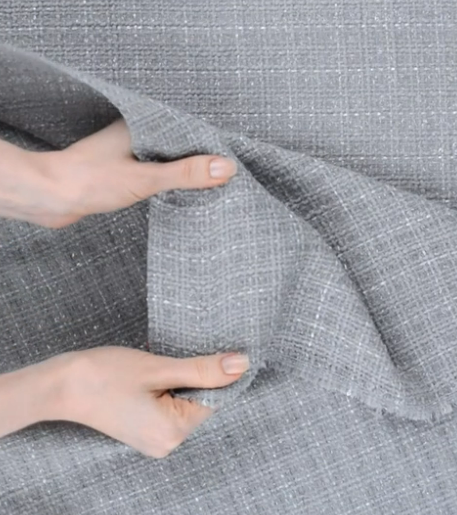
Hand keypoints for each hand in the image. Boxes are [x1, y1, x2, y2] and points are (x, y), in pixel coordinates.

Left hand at [0, 119, 236, 227]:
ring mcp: (129, 154)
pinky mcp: (123, 172)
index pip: (188, 130)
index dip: (211, 145)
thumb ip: (185, 173)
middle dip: (202, 160)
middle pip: (180, 145)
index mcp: (143, 126)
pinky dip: (170, 183)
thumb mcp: (146, 177)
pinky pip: (155, 173)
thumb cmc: (90, 181)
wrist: (50, 198)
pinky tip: (180, 193)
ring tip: (210, 186)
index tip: (233, 159)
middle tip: (227, 176)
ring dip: (185, 173)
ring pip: (168, 160)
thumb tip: (225, 168)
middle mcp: (137, 136)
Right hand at [0, 347, 248, 457]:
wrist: (61, 385)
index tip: (212, 352)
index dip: (219, 374)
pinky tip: (156, 376)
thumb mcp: (158, 368)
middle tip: (177, 357)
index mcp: (173, 432)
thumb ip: (203, 369)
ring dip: (184, 380)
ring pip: (187, 403)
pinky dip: (171, 388)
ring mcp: (155, 440)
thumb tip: (242, 364)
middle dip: (198, 377)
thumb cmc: (105, 375)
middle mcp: (167, 444)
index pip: (216, 401)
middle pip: (202, 404)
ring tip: (160, 367)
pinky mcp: (146, 431)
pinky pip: (172, 408)